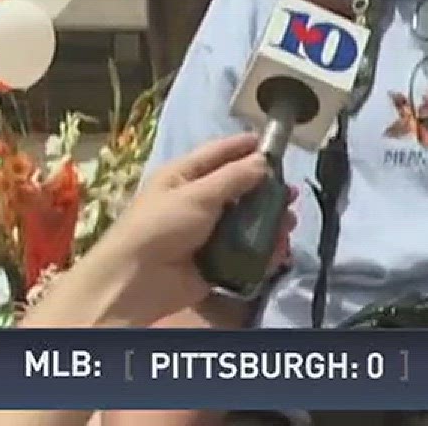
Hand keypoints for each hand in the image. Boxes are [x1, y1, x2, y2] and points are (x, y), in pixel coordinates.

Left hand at [35, 134, 296, 327]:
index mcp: (183, 177)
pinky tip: (278, 249)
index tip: (276, 145)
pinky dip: (264, 250)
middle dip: (267, 190)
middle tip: (291, 194)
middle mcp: (197, 201)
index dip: (245, 147)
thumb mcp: (197, 194)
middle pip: (239, 189)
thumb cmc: (160, 227)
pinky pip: (246, 250)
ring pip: (247, 221)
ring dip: (269, 221)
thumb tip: (264, 161)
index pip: (219, 153)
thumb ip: (234, 177)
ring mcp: (207, 232)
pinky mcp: (216, 260)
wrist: (136, 282)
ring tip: (288, 224)